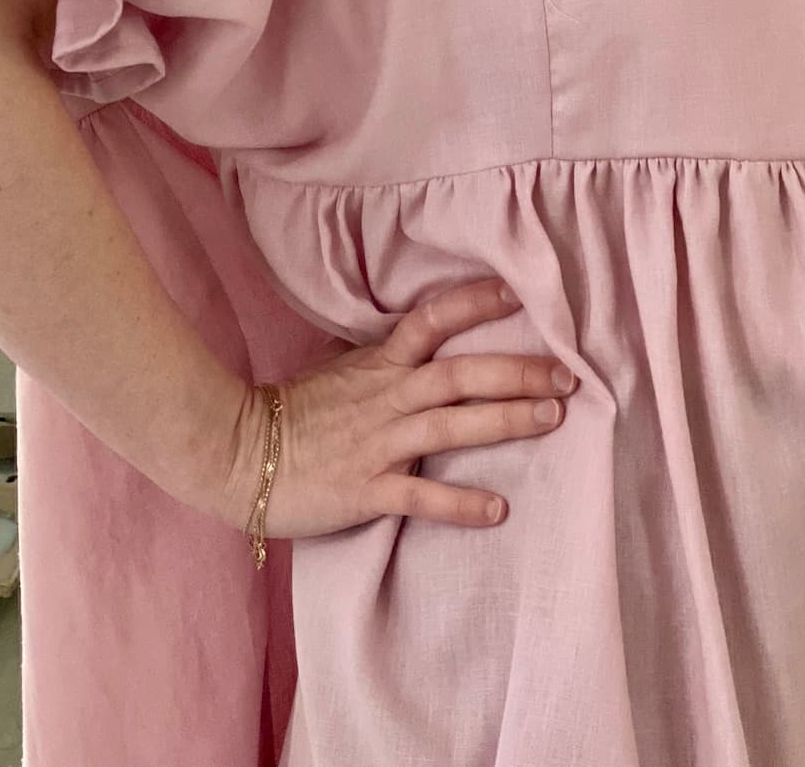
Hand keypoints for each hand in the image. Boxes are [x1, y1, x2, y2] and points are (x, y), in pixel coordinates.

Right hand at [212, 278, 578, 539]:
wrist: (236, 455)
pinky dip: (461, 502)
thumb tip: (415, 339)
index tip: (516, 296)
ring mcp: (379, 443)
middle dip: (517, 372)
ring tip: (551, 421)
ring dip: (505, 421)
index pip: (430, 321)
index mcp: (378, 364)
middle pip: (460, 374)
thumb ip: (379, 358)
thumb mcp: (336, 371)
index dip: (473, 305)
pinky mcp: (367, 489)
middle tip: (567, 375)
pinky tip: (499, 508)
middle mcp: (387, 397)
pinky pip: (421, 495)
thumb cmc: (289, 413)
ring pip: (452, 425)